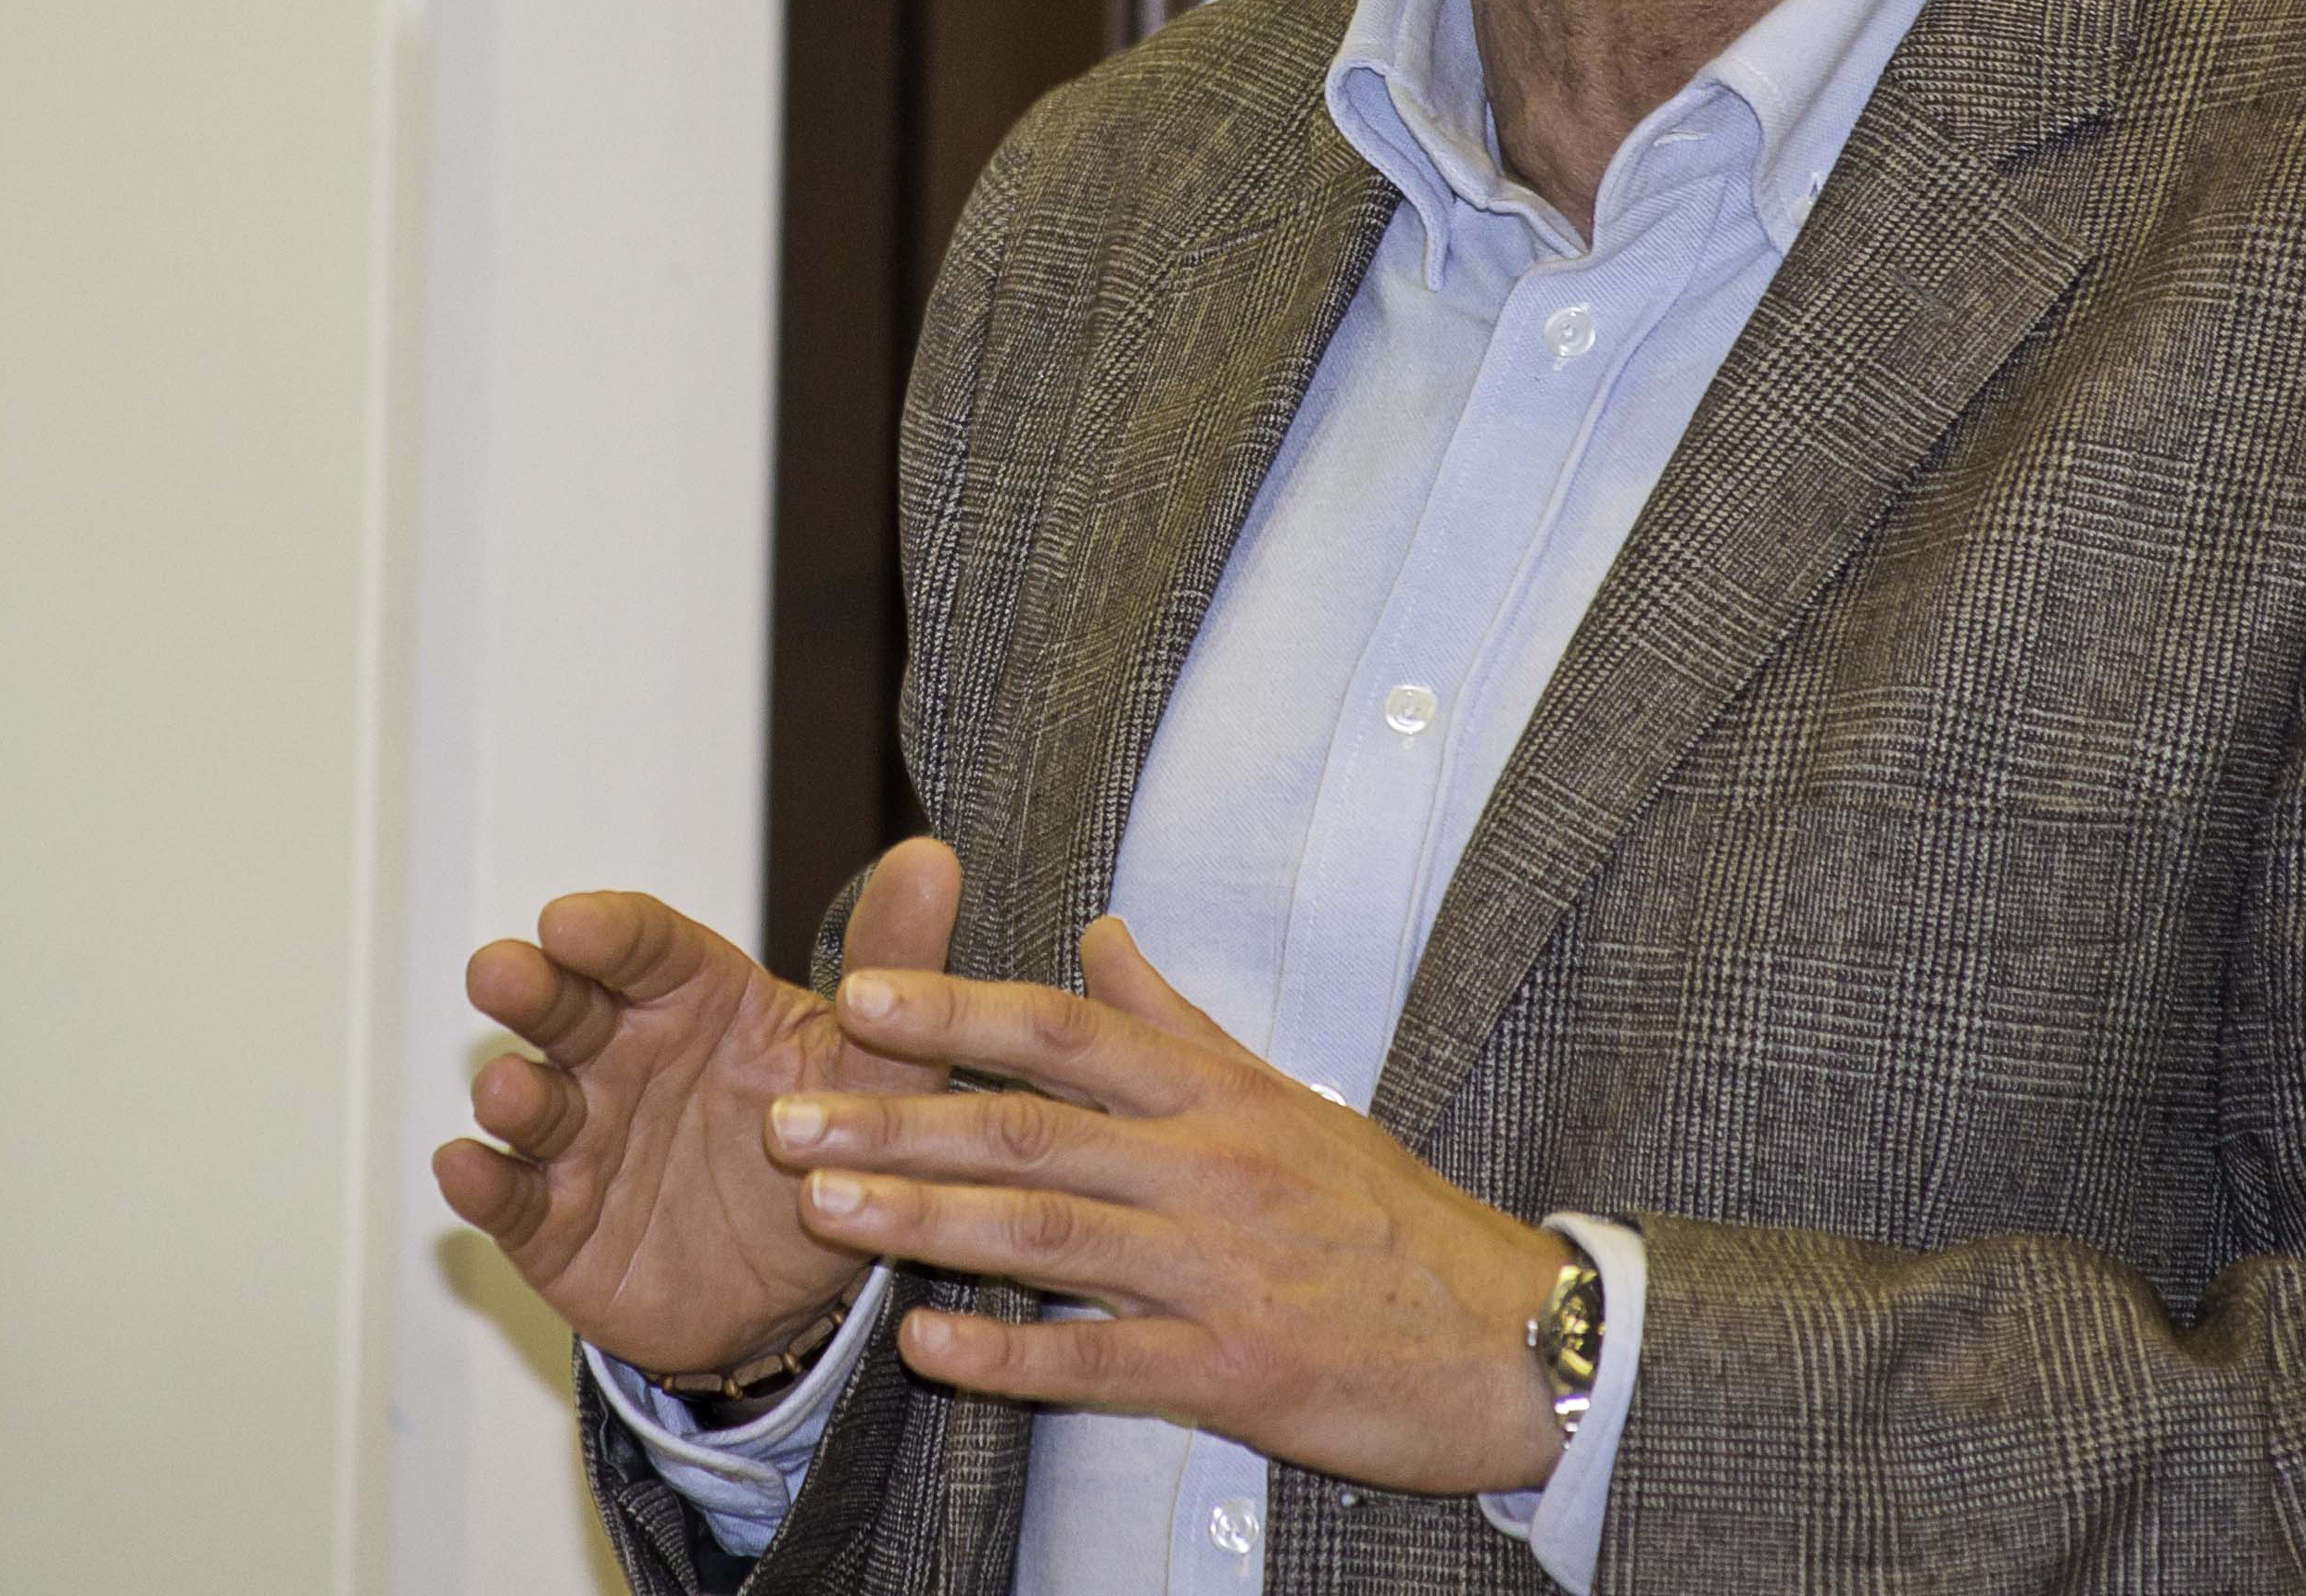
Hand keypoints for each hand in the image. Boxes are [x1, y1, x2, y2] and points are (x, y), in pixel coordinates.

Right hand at [433, 836, 964, 1377]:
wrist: (799, 1288)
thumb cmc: (827, 1142)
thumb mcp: (875, 1064)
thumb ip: (896, 968)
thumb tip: (932, 857)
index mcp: (692, 997)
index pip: (643, 945)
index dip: (606, 933)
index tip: (574, 922)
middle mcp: (622, 1053)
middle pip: (566, 1006)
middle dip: (529, 988)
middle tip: (501, 974)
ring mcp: (581, 1138)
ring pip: (530, 1101)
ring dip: (510, 1091)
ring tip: (509, 1089)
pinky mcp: (554, 1223)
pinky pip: (511, 1200)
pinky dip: (483, 1186)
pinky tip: (464, 1169)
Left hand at [764, 913, 1572, 1496]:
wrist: (1519, 1339)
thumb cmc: (1395, 1221)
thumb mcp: (1292, 1099)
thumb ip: (1179, 1024)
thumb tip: (1098, 935)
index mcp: (1219, 1095)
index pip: (1066, 1031)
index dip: (956, 1009)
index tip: (855, 996)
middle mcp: (1211, 1167)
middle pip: (1031, 1128)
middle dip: (897, 1119)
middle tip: (786, 1118)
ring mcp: (1221, 1270)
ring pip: (1048, 1236)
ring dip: (926, 1220)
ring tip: (824, 1211)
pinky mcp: (1237, 1369)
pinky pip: (1103, 1362)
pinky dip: (1011, 1354)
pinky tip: (928, 1344)